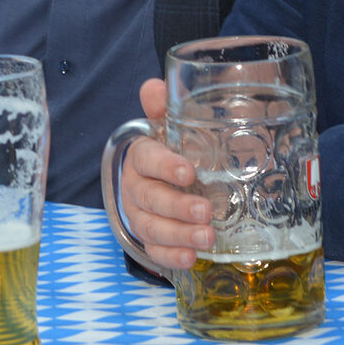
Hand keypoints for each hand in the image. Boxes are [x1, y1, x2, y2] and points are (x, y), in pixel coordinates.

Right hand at [119, 78, 214, 269]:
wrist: (158, 180)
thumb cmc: (171, 150)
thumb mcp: (170, 128)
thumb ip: (163, 108)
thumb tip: (155, 86)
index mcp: (142, 156)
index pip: (147, 158)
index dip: (165, 166)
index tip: (189, 173)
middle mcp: (136, 187)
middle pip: (150, 198)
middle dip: (178, 207)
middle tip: (206, 211)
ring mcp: (140, 215)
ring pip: (151, 227)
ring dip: (179, 234)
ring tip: (207, 237)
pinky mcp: (148, 238)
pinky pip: (154, 250)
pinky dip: (171, 256)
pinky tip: (192, 258)